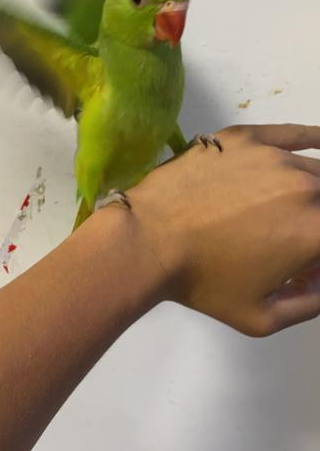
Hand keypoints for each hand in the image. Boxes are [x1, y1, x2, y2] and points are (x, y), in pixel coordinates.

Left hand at [128, 124, 319, 335]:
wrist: (148, 240)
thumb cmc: (202, 283)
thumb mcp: (262, 317)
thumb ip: (311, 303)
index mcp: (314, 231)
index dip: (318, 252)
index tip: (305, 259)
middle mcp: (305, 187)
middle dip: (316, 222)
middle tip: (292, 236)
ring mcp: (274, 157)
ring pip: (314, 170)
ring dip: (313, 192)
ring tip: (283, 210)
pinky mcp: (247, 138)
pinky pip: (293, 133)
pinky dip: (313, 138)